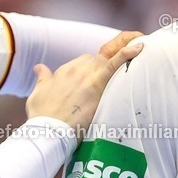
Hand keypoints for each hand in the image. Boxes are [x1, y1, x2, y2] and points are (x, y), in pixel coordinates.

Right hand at [25, 32, 142, 130]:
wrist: (47, 129)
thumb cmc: (41, 116)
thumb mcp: (37, 93)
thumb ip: (42, 78)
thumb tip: (39, 68)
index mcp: (63, 71)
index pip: (83, 63)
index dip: (92, 72)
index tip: (97, 82)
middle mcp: (76, 68)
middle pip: (96, 60)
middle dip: (104, 68)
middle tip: (113, 82)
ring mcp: (87, 74)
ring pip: (107, 59)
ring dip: (122, 56)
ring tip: (138, 56)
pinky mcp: (97, 83)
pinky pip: (115, 63)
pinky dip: (128, 53)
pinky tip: (140, 47)